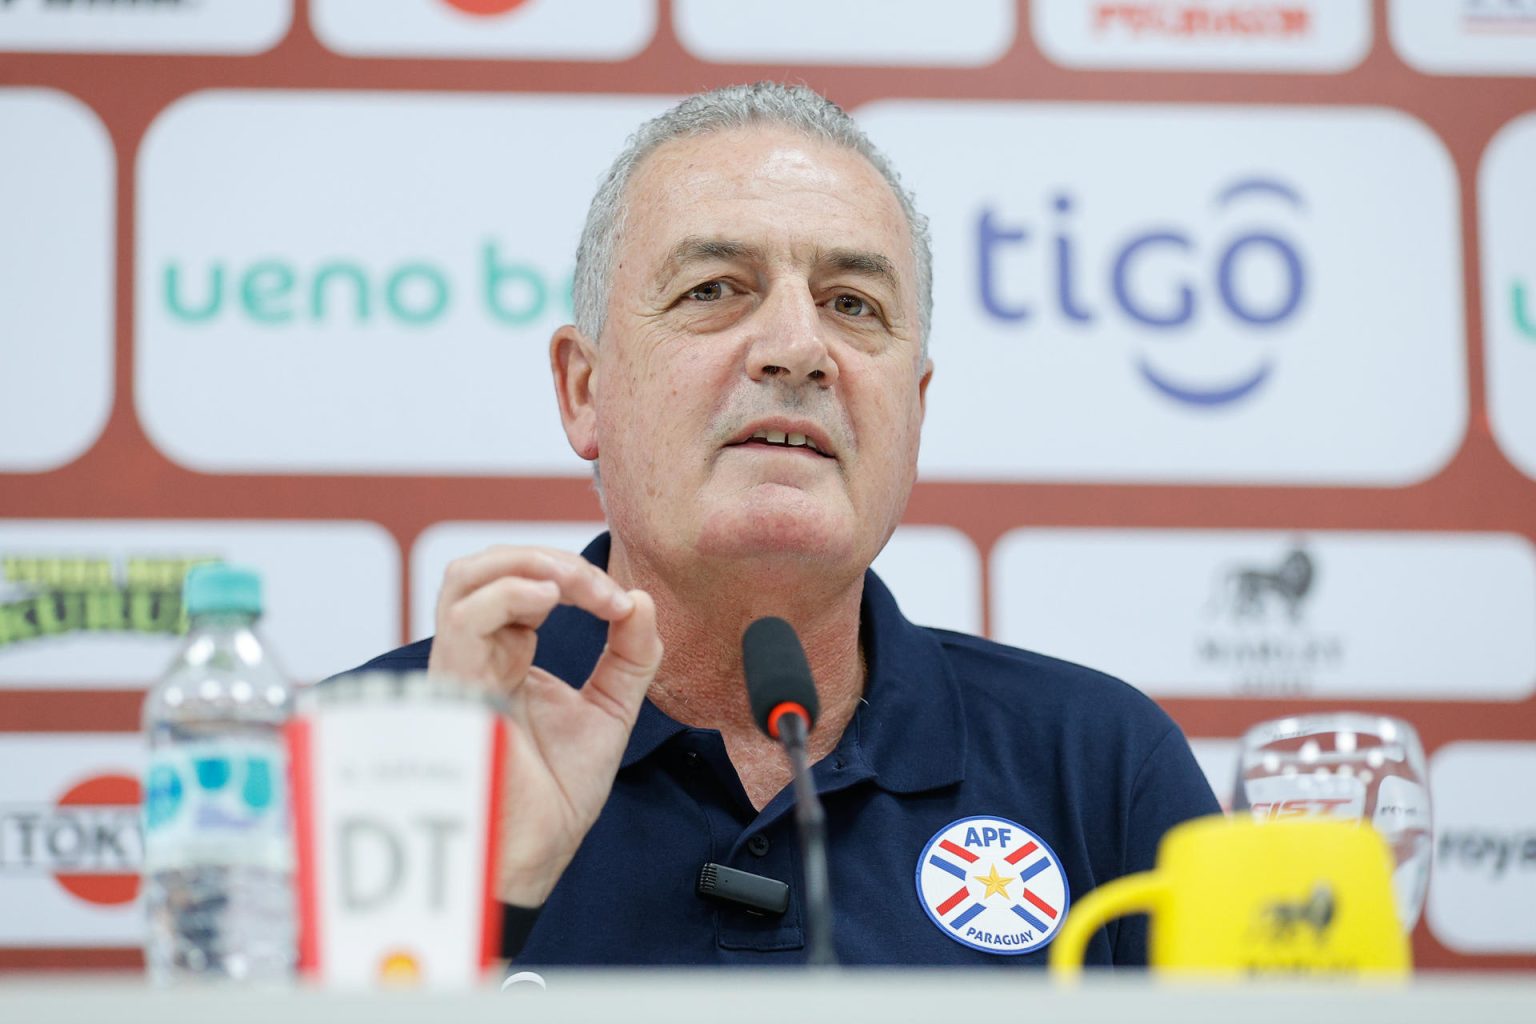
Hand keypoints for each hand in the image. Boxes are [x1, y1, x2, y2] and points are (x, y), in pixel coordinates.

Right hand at [427, 546, 661, 906]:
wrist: (537, 854)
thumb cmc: (557, 796)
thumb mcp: (611, 710)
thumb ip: (630, 656)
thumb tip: (641, 600)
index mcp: (507, 657)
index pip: (523, 582)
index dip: (574, 577)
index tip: (622, 606)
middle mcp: (478, 656)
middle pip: (486, 566)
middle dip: (548, 558)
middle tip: (599, 589)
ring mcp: (462, 669)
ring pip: (464, 578)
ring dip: (528, 564)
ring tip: (576, 587)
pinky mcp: (456, 689)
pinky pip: (464, 620)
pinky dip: (508, 593)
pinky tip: (550, 599)